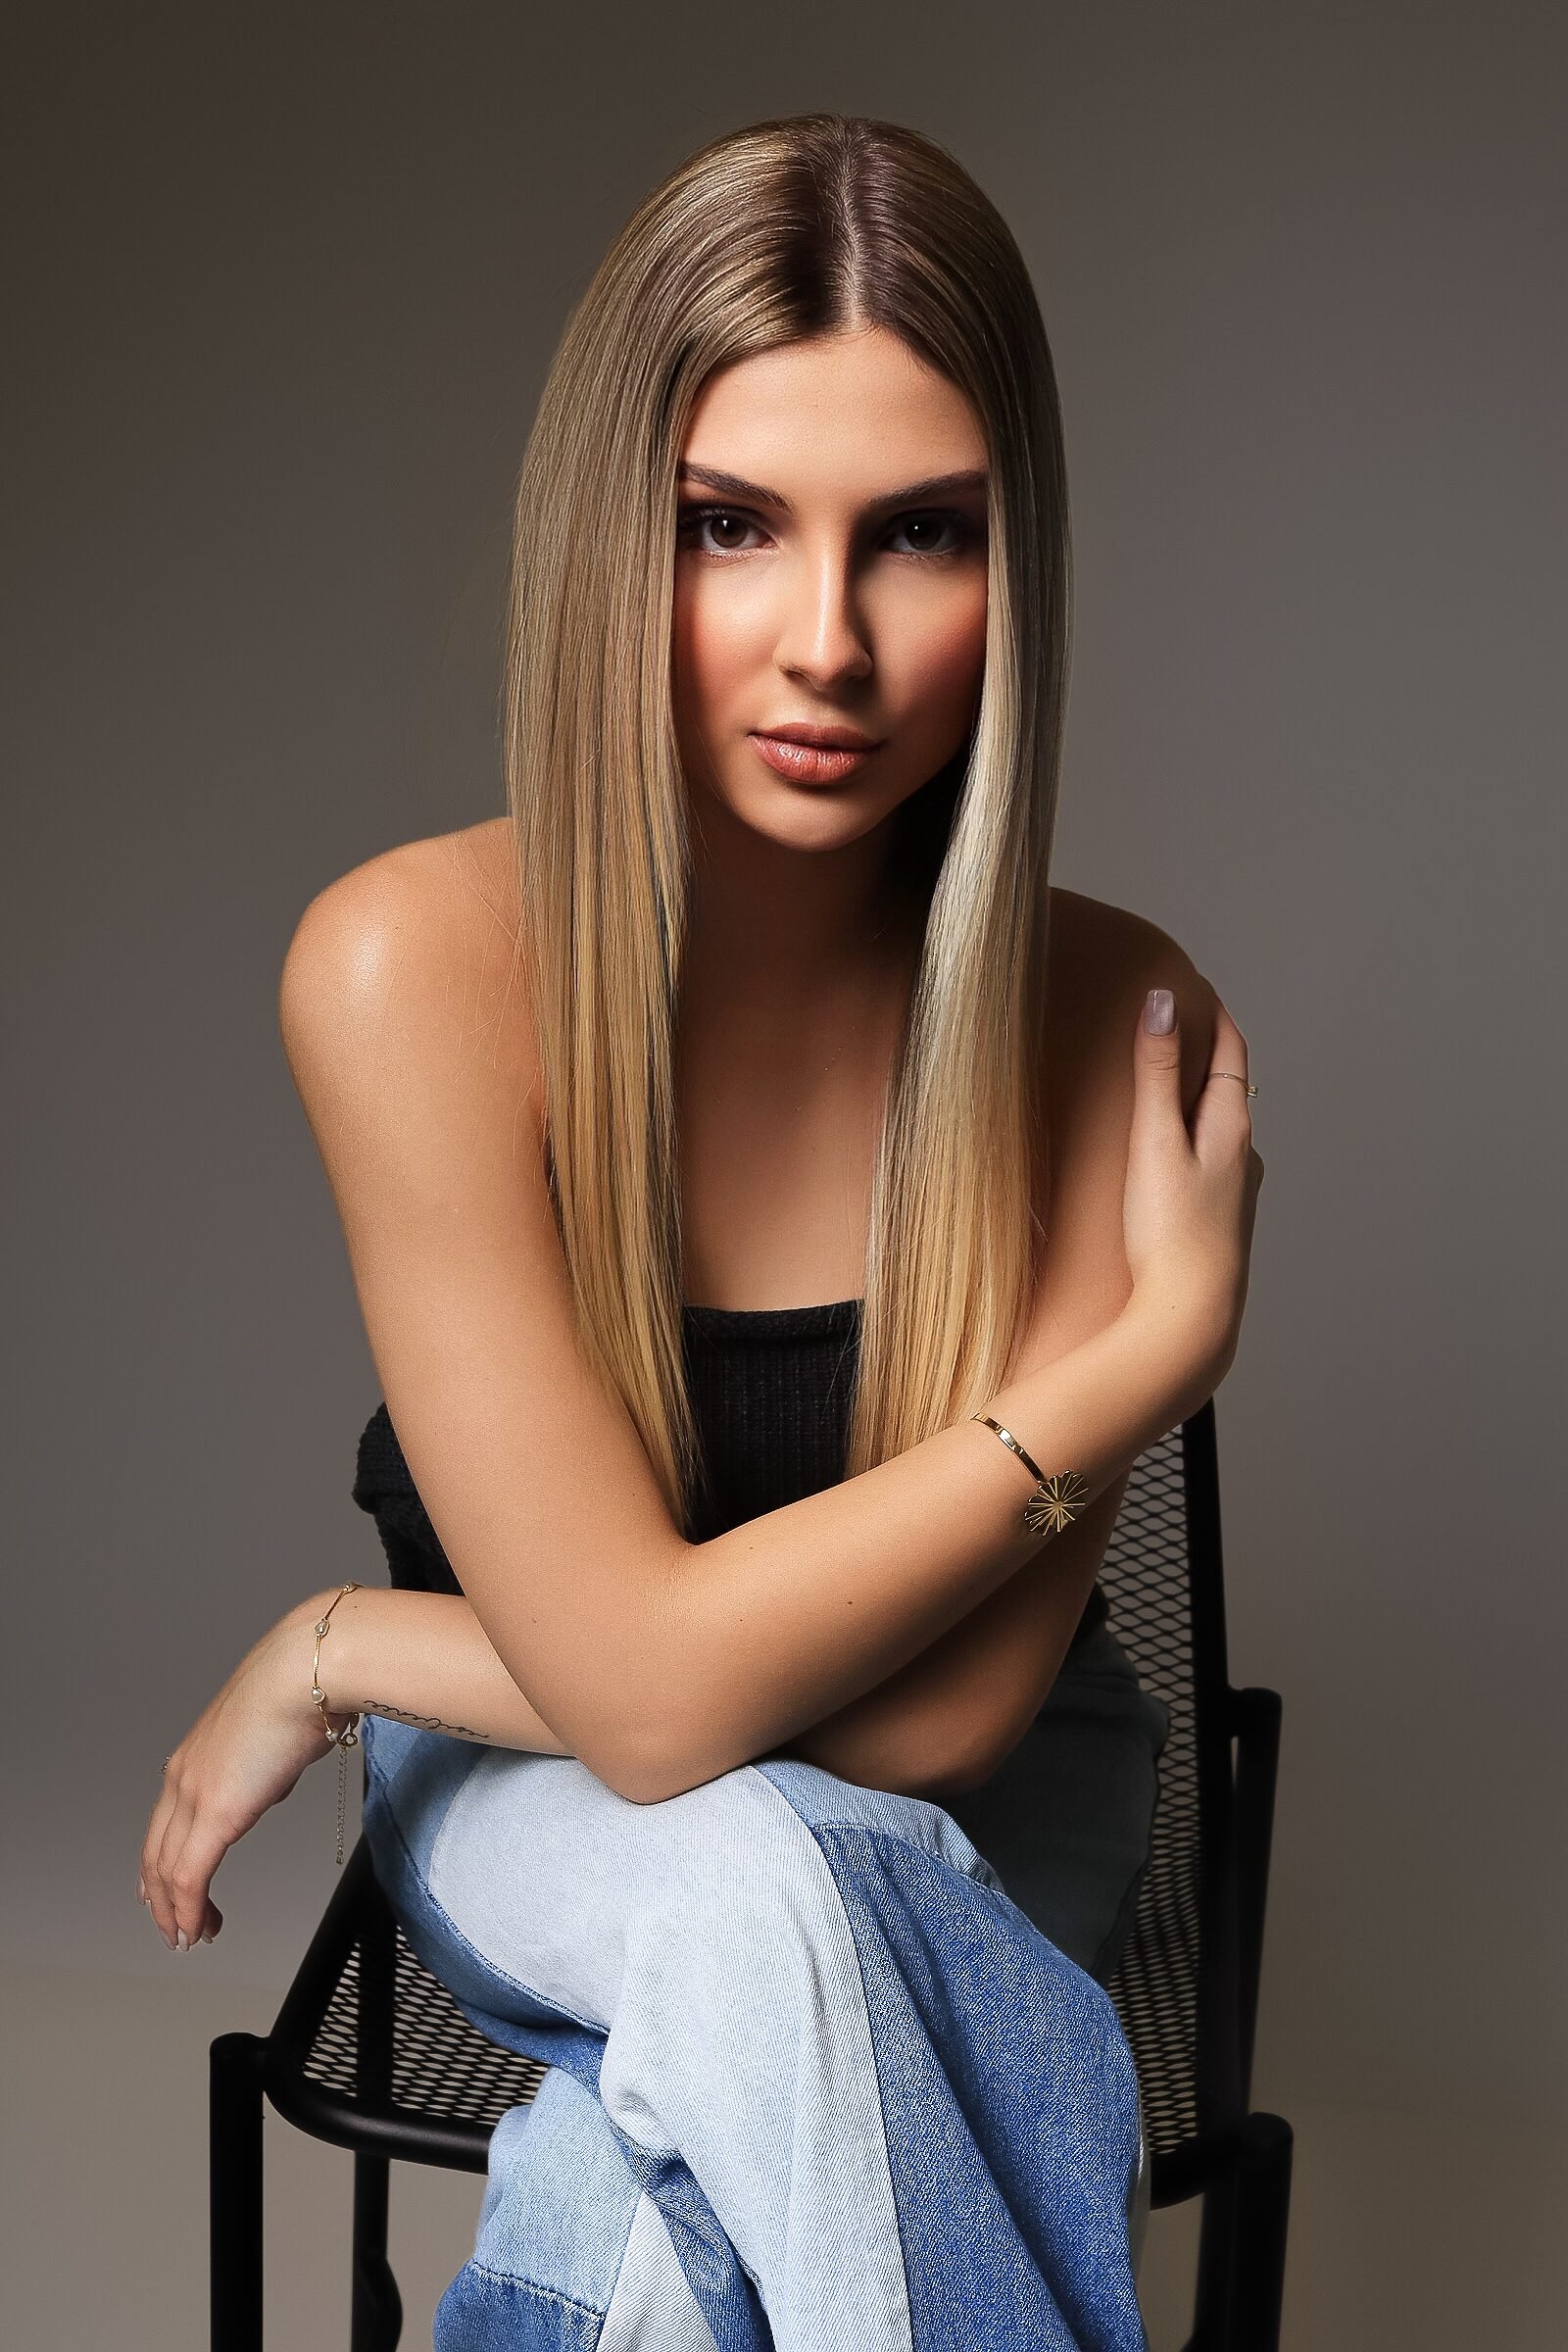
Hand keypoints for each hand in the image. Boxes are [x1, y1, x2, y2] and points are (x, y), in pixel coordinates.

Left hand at [138, 1593, 348, 1951]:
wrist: (307, 1672)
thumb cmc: (304, 1690)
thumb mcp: (274, 1737)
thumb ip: (263, 1769)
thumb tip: (268, 1787)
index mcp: (194, 1757)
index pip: (164, 1826)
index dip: (161, 1866)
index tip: (166, 1891)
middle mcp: (183, 1777)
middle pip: (156, 1855)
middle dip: (163, 1899)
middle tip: (175, 1929)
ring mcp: (193, 1794)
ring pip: (167, 1871)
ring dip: (178, 1912)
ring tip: (191, 1937)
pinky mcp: (214, 1814)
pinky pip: (190, 1877)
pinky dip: (190, 1909)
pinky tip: (200, 1927)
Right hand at [1122, 985, 1264, 1375]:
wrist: (1190, 1318)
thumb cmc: (1171, 1232)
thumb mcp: (1155, 1142)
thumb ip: (1155, 1071)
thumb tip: (1162, 1001)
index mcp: (1232, 1127)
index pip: (1231, 1052)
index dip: (1214, 1014)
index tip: (1198, 987)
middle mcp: (1245, 1156)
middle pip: (1226, 1090)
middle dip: (1203, 1057)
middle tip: (1175, 1027)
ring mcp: (1235, 1193)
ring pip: (1218, 1132)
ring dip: (1195, 1104)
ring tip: (1166, 1090)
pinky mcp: (1218, 1224)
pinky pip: (1208, 1166)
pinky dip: (1190, 1144)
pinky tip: (1168, 1162)